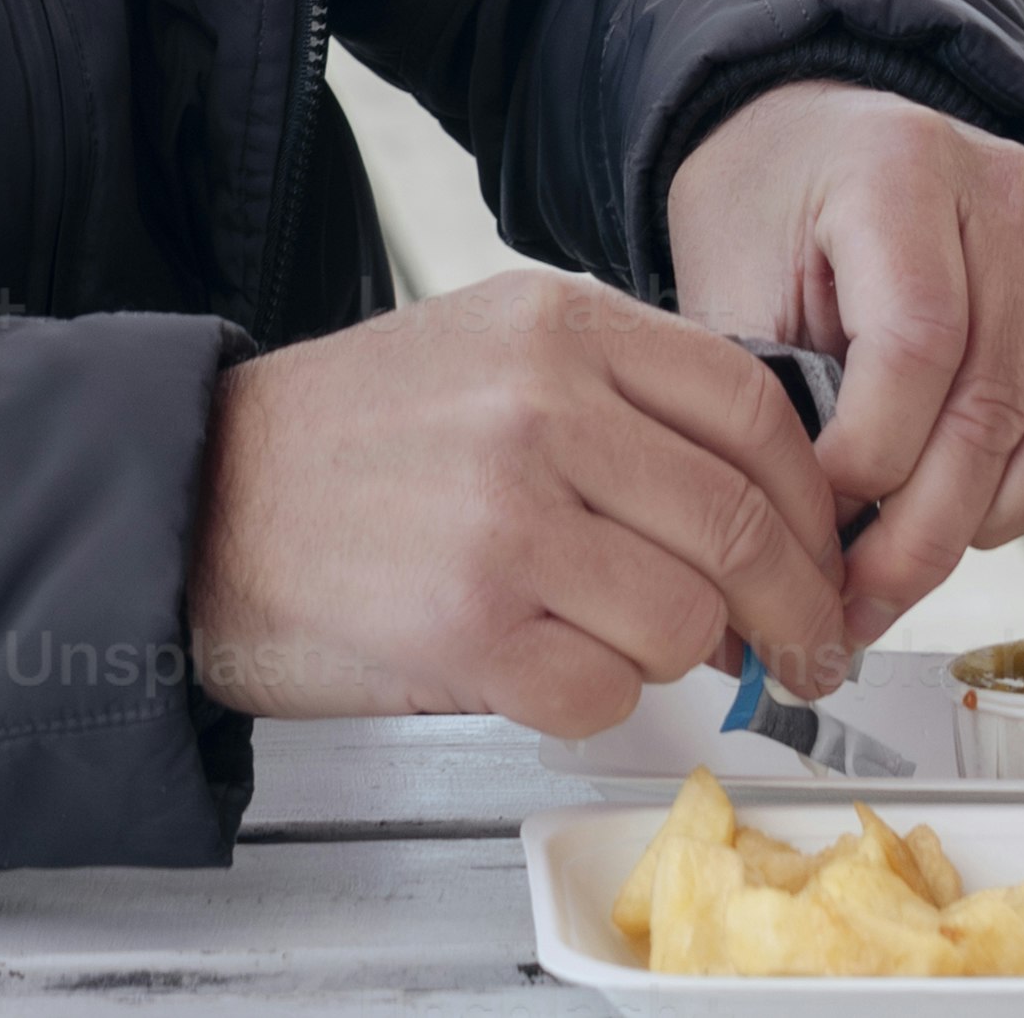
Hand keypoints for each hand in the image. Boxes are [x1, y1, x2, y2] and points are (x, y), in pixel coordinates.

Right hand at [186, 268, 862, 730]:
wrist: (201, 498)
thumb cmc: (352, 441)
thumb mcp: (491, 353)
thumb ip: (623, 399)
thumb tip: (770, 504)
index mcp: (557, 324)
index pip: (755, 412)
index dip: (812, 506)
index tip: (822, 559)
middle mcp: (539, 409)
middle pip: (740, 525)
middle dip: (792, 611)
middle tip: (799, 651)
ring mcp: (504, 518)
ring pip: (685, 619)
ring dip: (679, 657)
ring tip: (624, 643)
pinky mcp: (468, 624)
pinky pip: (605, 690)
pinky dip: (597, 699)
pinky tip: (548, 666)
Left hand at [660, 81, 1023, 645]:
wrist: (811, 140)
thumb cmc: (762, 208)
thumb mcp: (727, 275)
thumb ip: (765, 393)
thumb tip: (784, 547)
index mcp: (897, 169)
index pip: (917, 343)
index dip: (868, 457)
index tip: (809, 522)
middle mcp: (1000, 194)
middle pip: (992, 400)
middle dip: (919, 532)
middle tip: (851, 605)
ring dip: (980, 526)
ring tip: (897, 572)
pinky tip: (962, 521)